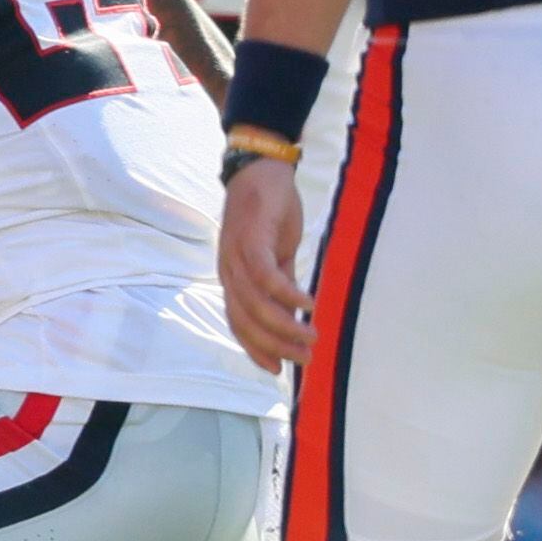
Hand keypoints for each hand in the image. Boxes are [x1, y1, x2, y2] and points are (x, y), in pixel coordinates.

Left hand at [217, 156, 312, 370]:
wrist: (261, 171)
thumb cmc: (269, 214)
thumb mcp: (276, 255)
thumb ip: (281, 285)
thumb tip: (294, 316)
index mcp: (232, 278)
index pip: (238, 323)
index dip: (255, 349)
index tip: (278, 369)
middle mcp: (229, 272)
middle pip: (246, 321)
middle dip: (275, 346)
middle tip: (305, 359)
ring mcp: (236, 256)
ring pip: (256, 304)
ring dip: (285, 327)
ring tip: (312, 338)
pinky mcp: (251, 239)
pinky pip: (266, 276)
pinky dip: (286, 295)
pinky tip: (307, 305)